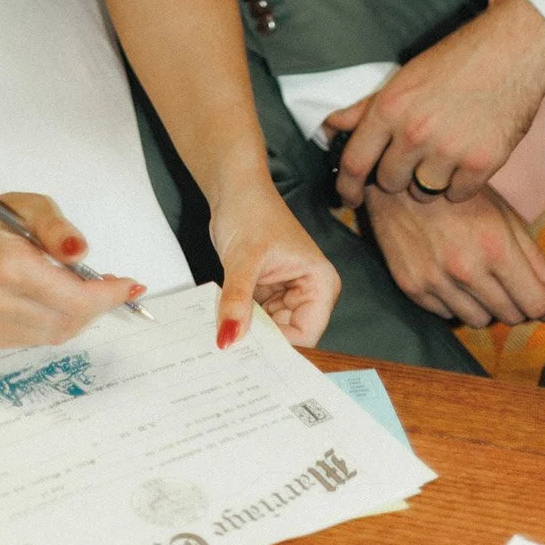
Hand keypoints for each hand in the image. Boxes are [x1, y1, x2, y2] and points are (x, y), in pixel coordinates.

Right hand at [0, 187, 146, 347]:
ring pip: (55, 334)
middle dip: (98, 305)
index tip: (130, 286)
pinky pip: (36, 338)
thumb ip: (58, 229)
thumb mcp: (31, 206)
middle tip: (113, 285)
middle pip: (67, 321)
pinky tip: (59, 302)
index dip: (106, 296)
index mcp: (6, 265)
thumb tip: (82, 253)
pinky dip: (57, 322)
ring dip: (80, 315)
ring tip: (88, 291)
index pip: (72, 298)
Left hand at [208, 180, 339, 350]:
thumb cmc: (252, 210)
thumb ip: (237, 300)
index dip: (278, 347)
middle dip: (260, 342)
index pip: (306, 335)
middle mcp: (309, 293)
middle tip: (229, 348)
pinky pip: (254, 320)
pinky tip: (224, 321)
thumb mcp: (243, 258)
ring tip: (223, 333)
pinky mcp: (267, 293)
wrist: (234, 190)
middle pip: (287, 337)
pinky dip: (239, 321)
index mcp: (321, 283)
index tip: (248, 354)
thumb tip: (229, 338)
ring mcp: (287, 294)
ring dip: (246, 332)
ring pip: (268, 331)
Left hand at [330, 0, 544, 206]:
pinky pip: (457, 194)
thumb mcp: (403, 78)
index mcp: (390, 108)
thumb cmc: (455, 61)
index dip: (347, 186)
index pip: (355, 162)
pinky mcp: (481, 164)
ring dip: (429, 181)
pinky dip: (460, 183)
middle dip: (396, 176)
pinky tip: (465, 158)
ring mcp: (449, 151)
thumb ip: (366, 108)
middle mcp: (414, 132)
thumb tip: (330, 126)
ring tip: (442, 154)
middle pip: (390, 183)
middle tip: (412, 157)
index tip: (348, 197)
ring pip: (424, 192)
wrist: (511, 52)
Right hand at [365, 183, 544, 328]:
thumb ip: (534, 256)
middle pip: (511, 316)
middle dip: (520, 304)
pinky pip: (448, 315)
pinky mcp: (413, 287)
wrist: (397, 179)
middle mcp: (466, 269)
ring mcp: (437, 281)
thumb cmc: (458, 193)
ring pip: (480, 321)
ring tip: (483, 280)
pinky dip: (458, 303)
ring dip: (489, 307)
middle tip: (515, 285)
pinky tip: (455, 279)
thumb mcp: (502, 213)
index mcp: (495, 247)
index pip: (536, 304)